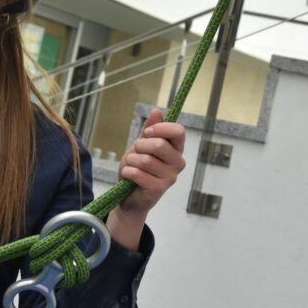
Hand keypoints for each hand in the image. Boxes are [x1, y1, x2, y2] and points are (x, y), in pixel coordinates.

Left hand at [107, 108, 185, 249]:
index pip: (179, 131)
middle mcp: (178, 163)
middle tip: (135, 153)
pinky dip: (128, 172)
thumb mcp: (141, 146)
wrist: (129, 196)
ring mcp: (170, 177)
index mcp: (176, 149)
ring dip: (131, 161)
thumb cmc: (137, 169)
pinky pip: (139, 174)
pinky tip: (128, 175)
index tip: (146, 133)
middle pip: (159, 145)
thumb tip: (156, 110)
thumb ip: (150, 129)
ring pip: (146, 160)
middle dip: (139, 146)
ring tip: (130, 166)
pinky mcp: (159, 189)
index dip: (160, 128)